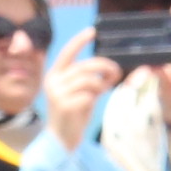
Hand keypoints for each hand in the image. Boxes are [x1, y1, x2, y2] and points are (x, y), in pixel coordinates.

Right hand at [44, 29, 123, 154]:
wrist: (61, 140)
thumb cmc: (73, 116)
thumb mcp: (83, 93)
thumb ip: (92, 81)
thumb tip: (111, 70)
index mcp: (55, 75)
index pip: (68, 53)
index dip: (79, 41)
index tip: (92, 31)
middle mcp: (53, 81)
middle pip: (84, 67)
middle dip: (104, 66)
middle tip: (116, 71)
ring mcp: (57, 94)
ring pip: (88, 81)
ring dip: (100, 85)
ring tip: (102, 92)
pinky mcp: (64, 106)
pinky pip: (88, 95)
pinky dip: (94, 98)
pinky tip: (90, 105)